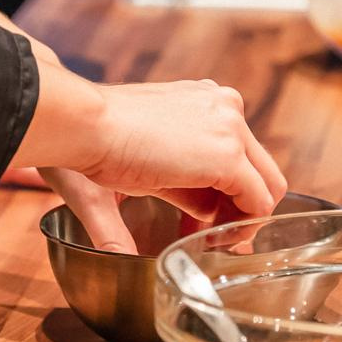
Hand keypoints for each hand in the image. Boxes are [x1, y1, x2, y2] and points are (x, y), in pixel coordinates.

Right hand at [0, 0, 284, 251]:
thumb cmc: (88, 143)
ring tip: (205, 239)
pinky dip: (243, 224)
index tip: (196, 221)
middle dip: (238, 208)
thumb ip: (177, 192)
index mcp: (202, 102)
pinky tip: (212, 239)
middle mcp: (223, 107)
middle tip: (208, 236)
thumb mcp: (143, 168)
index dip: (222, 195)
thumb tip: (190, 227)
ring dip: (240, 218)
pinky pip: (259, 197)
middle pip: (257, 167)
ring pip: (265, 182)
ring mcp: (230, 127)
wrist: (77, 125)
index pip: (234, 154)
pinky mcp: (228, 155)